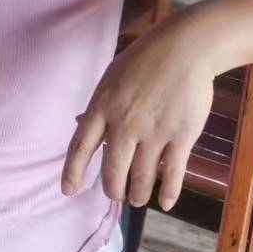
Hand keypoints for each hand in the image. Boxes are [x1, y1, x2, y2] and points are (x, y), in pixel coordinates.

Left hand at [61, 23, 218, 210]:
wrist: (184, 48)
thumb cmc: (144, 61)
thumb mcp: (111, 78)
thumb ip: (98, 105)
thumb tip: (79, 123)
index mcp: (102, 107)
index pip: (81, 147)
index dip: (73, 171)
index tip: (68, 191)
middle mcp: (125, 124)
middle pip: (112, 169)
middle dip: (112, 189)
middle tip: (115, 196)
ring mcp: (154, 132)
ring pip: (141, 176)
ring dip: (137, 193)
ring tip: (136, 199)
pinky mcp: (181, 136)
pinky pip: (172, 173)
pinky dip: (168, 192)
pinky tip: (164, 203)